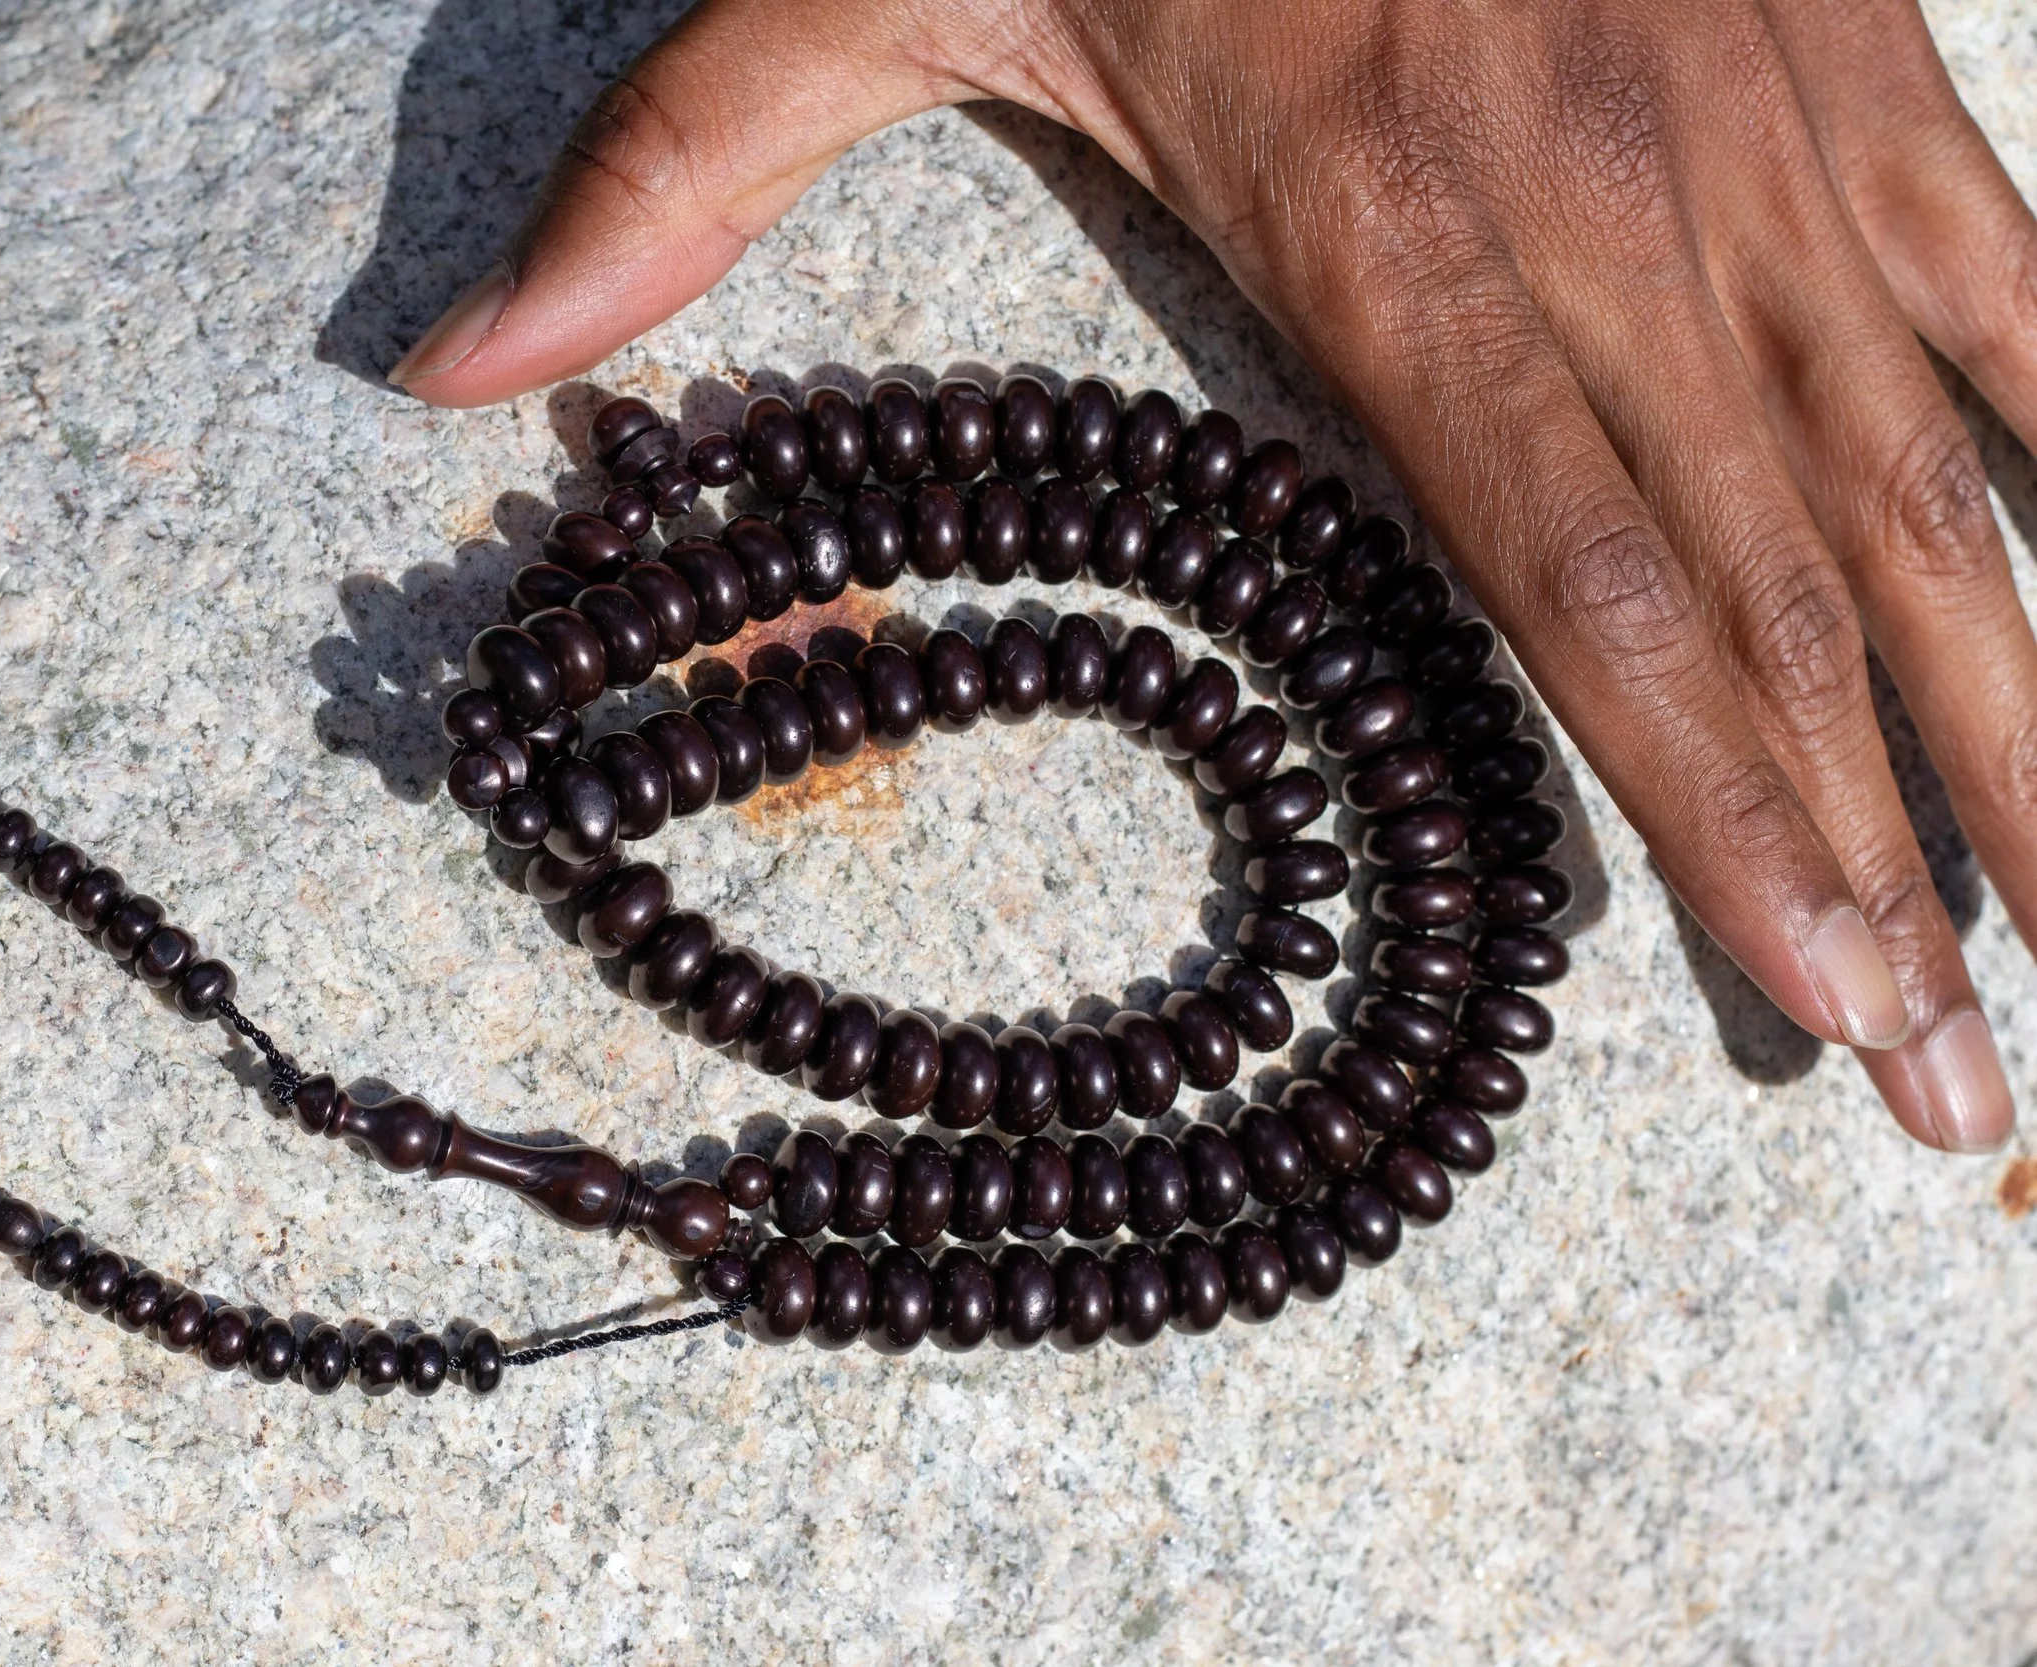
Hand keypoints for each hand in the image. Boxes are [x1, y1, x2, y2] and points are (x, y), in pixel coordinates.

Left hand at [389, 0, 2035, 1154]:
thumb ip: (676, 178)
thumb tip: (447, 368)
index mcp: (1388, 233)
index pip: (1584, 581)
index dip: (1723, 806)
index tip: (1829, 999)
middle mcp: (1622, 216)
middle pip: (1784, 592)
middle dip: (1906, 854)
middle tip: (1968, 1092)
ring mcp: (1771, 138)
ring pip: (1942, 483)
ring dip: (2036, 729)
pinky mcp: (1859, 60)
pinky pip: (2028, 298)